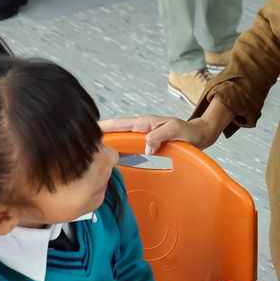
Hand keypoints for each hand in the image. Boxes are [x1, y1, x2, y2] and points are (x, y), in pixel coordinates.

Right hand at [99, 96, 234, 154]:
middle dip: (100, 136)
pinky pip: (127, 146)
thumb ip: (160, 135)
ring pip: (120, 139)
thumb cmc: (189, 132)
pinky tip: (110, 157)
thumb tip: (146, 147)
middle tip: (80, 145)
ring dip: (107, 144)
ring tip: (89, 153)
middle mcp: (140, 128)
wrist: (199, 136)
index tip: (88, 132)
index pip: (119, 124)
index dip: (104, 128)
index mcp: (144, 123)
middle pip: (115, 131)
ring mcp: (142, 135)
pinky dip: (118, 150)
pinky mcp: (145, 143)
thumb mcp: (176, 131)